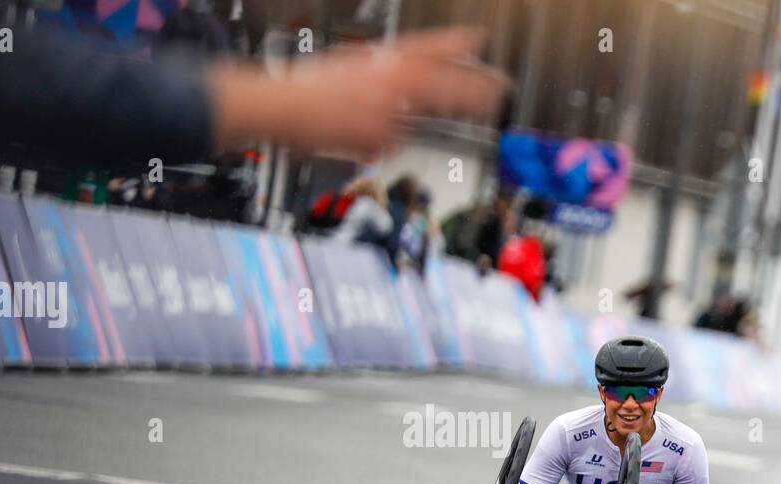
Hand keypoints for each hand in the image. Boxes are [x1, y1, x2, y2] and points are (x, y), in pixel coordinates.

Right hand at [209, 28, 505, 157]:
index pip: (429, 46)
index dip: (457, 43)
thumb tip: (400, 96)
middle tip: (500, 89)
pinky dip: (374, 143)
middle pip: (446, 83)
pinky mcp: (381, 138)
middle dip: (476, 87)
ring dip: (395, 126)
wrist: (279, 106)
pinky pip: (389, 145)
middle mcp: (392, 80)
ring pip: (413, 124)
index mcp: (382, 58)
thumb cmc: (304, 89)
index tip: (480, 41)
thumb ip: (381, 78)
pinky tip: (348, 134)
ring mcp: (390, 110)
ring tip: (352, 118)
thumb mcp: (347, 67)